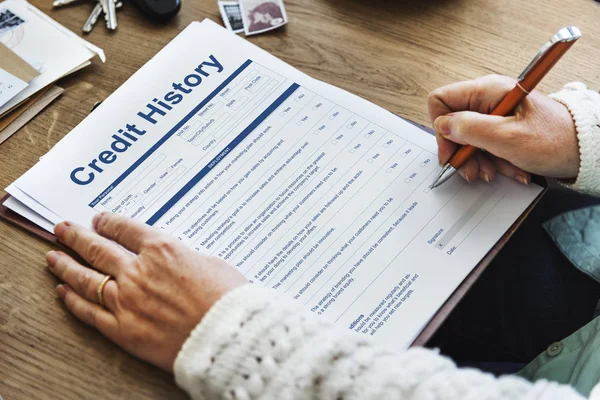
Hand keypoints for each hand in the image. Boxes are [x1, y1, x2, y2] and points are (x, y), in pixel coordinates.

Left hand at [46, 212, 246, 371]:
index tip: (99, 220)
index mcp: (162, 249)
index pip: (125, 229)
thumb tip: (176, 261)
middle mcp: (138, 271)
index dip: (108, 222)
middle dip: (77, 237)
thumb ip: (185, 258)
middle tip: (62, 230)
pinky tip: (63, 292)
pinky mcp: (123, 329)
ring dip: (66, 265)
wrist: (226, 335)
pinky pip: (90, 312)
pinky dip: (73, 301)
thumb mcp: (211, 263)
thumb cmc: (227, 299)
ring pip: (86, 278)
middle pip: (98, 249)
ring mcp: (126, 300)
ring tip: (53, 257)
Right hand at [428, 74, 579, 182]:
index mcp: (487, 91)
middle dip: (462, 152)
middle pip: (454, 124)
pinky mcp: (503, 128)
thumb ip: (470, 129)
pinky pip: (485, 146)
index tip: (451, 152)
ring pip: (468, 139)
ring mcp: (495, 114)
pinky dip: (494, 161)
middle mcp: (488, 99)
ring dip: (479, 161)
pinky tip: (509, 169)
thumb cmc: (555, 140)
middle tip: (473, 171)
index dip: (441, 128)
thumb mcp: (507, 137)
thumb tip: (443, 126)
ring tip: (495, 172)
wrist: (586, 150)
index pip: (441, 100)